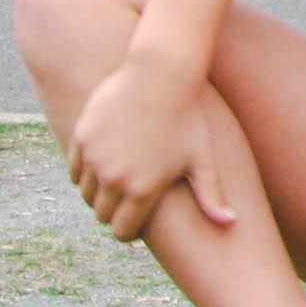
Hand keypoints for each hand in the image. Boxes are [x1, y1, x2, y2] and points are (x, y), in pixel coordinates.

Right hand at [66, 53, 235, 243]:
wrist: (160, 75)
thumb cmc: (187, 117)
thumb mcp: (201, 158)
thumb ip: (212, 195)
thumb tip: (232, 225)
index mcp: (144, 190)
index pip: (122, 231)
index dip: (128, 230)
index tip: (134, 222)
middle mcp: (115, 179)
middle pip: (102, 215)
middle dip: (113, 212)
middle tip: (126, 199)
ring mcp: (95, 159)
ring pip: (86, 193)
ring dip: (98, 192)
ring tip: (116, 180)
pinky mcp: (81, 139)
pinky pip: (74, 170)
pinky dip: (84, 172)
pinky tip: (102, 163)